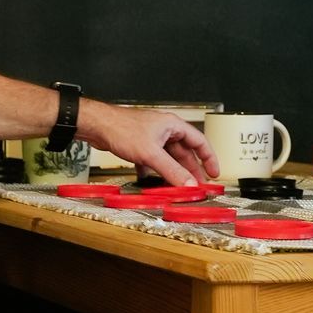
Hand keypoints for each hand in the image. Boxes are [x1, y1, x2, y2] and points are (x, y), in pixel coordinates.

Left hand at [81, 102, 215, 185]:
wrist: (98, 125)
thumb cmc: (122, 127)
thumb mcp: (151, 154)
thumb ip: (172, 171)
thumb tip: (189, 184)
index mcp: (173, 126)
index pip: (200, 142)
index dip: (209, 158)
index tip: (214, 173)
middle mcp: (165, 131)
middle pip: (184, 153)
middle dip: (191, 170)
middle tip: (196, 186)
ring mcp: (152, 138)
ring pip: (168, 158)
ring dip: (172, 173)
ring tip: (177, 187)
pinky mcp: (140, 146)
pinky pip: (153, 161)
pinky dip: (154, 172)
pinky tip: (152, 182)